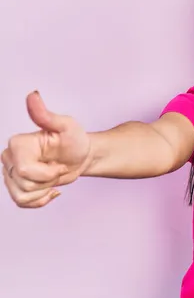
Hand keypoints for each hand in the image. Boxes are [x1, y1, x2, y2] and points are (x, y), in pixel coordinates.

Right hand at [2, 91, 90, 207]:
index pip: (25, 170)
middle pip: (24, 184)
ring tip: (54, 176)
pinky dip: (40, 200)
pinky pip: (22, 202)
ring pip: (22, 196)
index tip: (61, 163)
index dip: (48, 173)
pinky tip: (51, 190)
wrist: (81, 156)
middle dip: (49, 180)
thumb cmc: (75, 139)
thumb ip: (47, 115)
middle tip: (59, 167)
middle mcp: (8, 158)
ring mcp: (11, 173)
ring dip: (45, 190)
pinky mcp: (16, 186)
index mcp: (17, 143)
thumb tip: (33, 95)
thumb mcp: (66, 126)